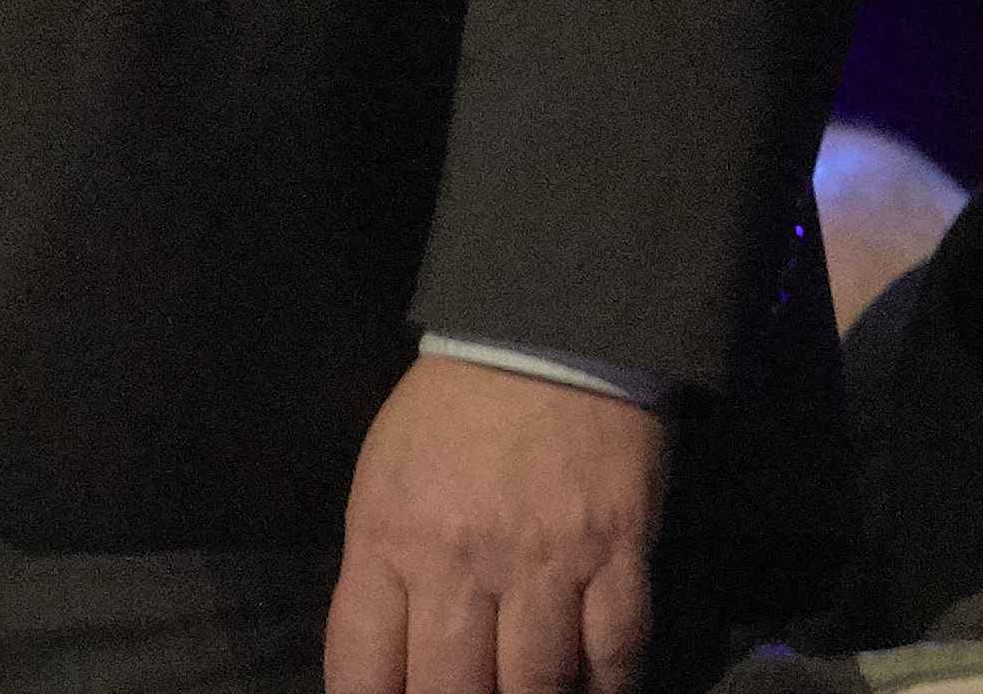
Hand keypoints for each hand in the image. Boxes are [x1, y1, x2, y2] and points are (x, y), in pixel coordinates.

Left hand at [330, 357, 670, 693]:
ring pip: (537, 687)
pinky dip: (611, 687)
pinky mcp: (617, 545)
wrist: (548, 325)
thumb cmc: (452, 410)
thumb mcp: (382, 485)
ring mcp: (545, 558)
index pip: (364, 675)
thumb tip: (392, 674)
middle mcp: (461, 562)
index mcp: (389, 542)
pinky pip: (617, 647)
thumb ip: (379, 580)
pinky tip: (599, 692)